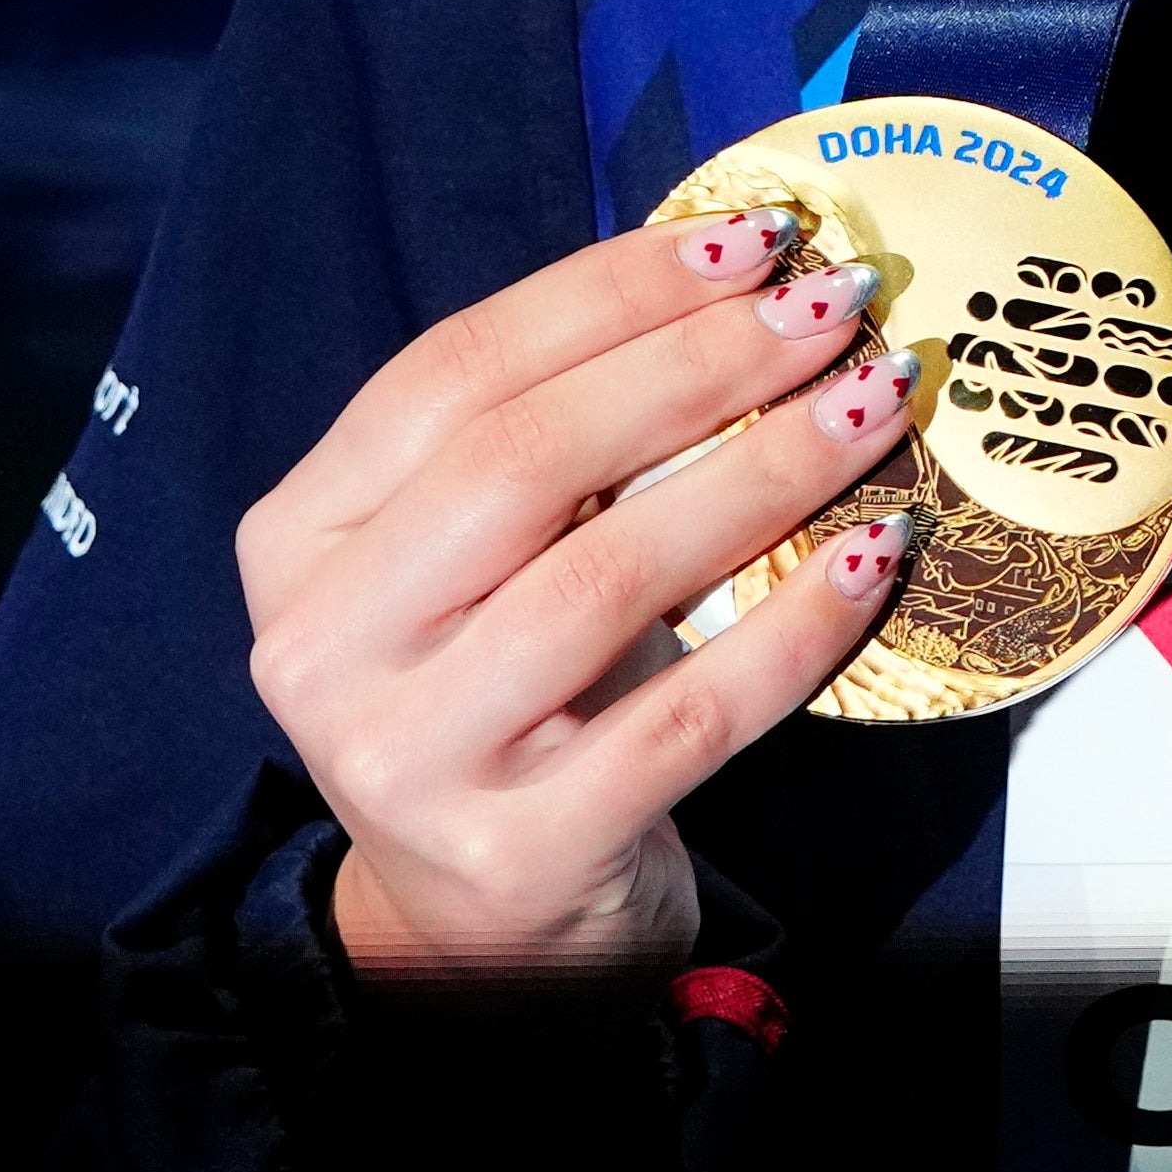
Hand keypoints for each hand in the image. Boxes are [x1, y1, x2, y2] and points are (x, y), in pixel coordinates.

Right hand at [238, 207, 921, 980]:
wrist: (485, 932)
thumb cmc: (513, 701)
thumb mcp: (491, 566)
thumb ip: (562, 444)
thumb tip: (747, 283)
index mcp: (298, 543)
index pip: (453, 375)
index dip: (609, 294)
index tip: (751, 239)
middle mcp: (322, 648)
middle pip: (524, 460)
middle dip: (698, 364)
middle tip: (832, 311)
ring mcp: (408, 759)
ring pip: (605, 578)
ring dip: (763, 476)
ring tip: (869, 409)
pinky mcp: (518, 852)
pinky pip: (688, 717)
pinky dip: (793, 628)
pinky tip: (872, 557)